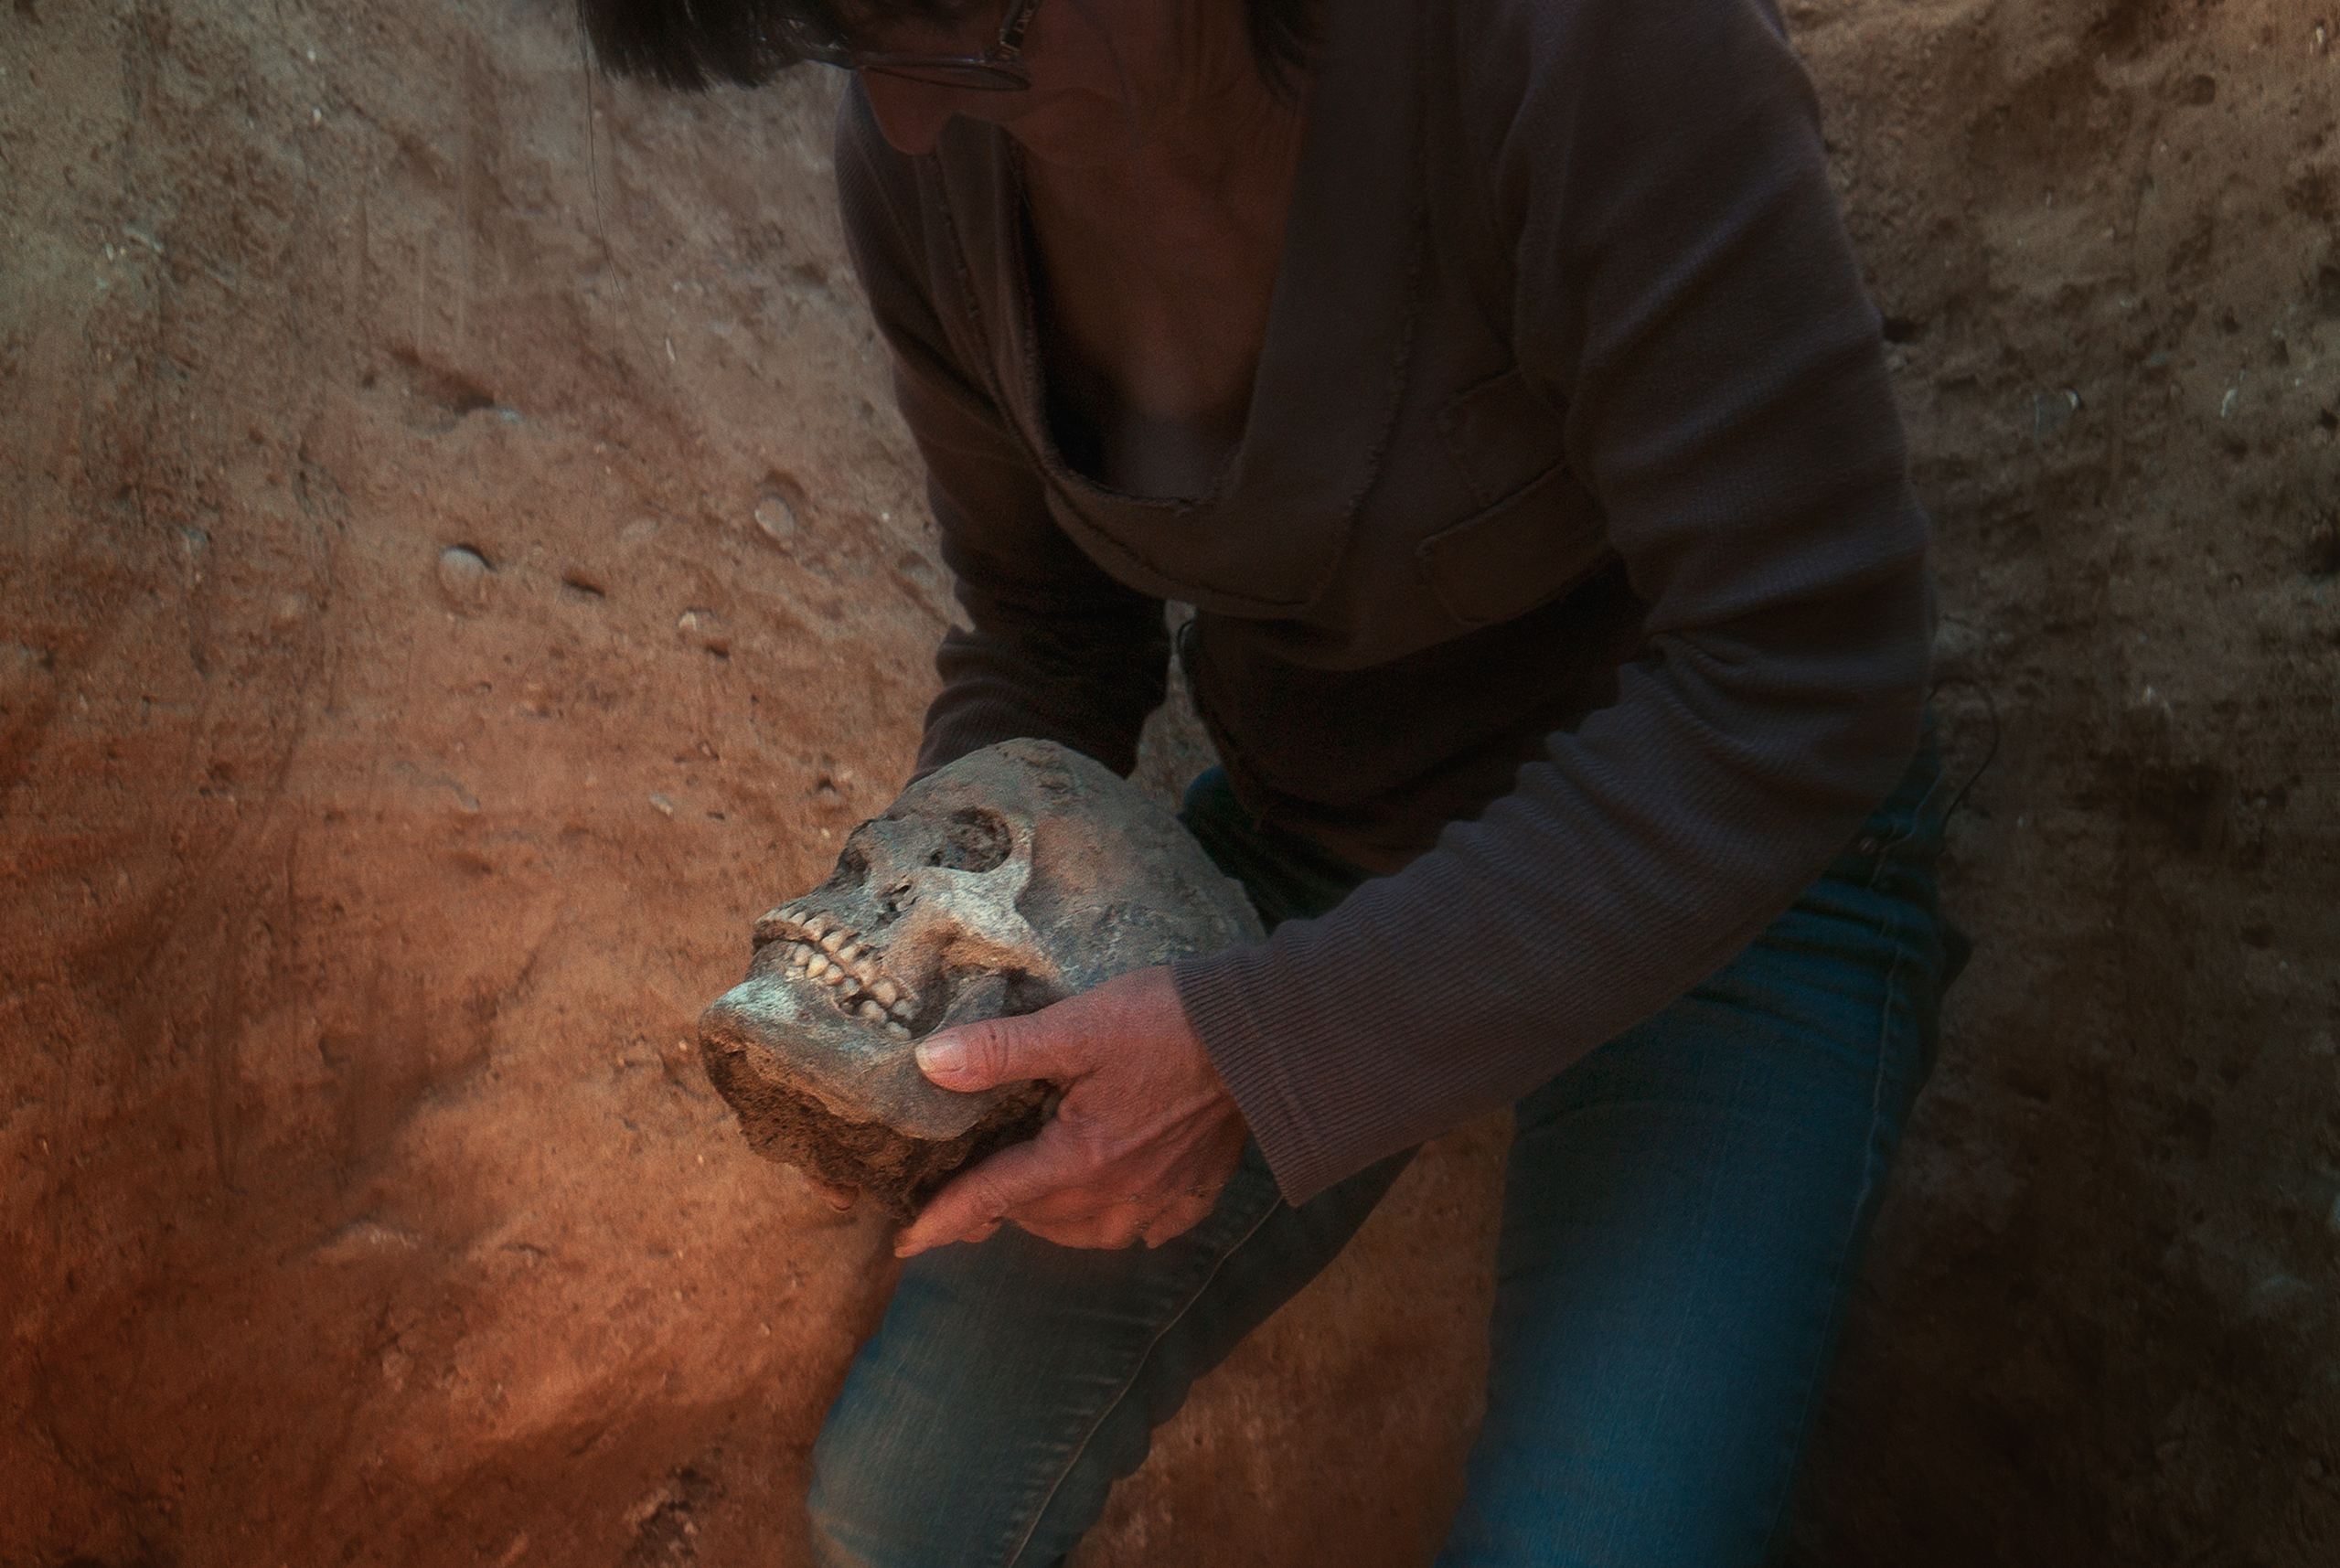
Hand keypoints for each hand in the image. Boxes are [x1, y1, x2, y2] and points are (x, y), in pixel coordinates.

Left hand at [892, 966, 1247, 1256]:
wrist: (1265, 1036)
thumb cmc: (1169, 1023)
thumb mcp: (1075, 1026)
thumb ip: (1001, 1051)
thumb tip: (929, 1063)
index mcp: (1080, 1158)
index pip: (994, 1195)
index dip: (945, 1217)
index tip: (907, 1243)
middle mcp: (1118, 1193)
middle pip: (1040, 1218)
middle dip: (1002, 1210)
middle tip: (977, 1193)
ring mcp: (1163, 1196)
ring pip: (1092, 1235)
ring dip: (1055, 1225)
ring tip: (1037, 1203)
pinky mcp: (1200, 1188)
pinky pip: (1154, 1231)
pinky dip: (1126, 1229)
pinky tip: (1120, 1211)